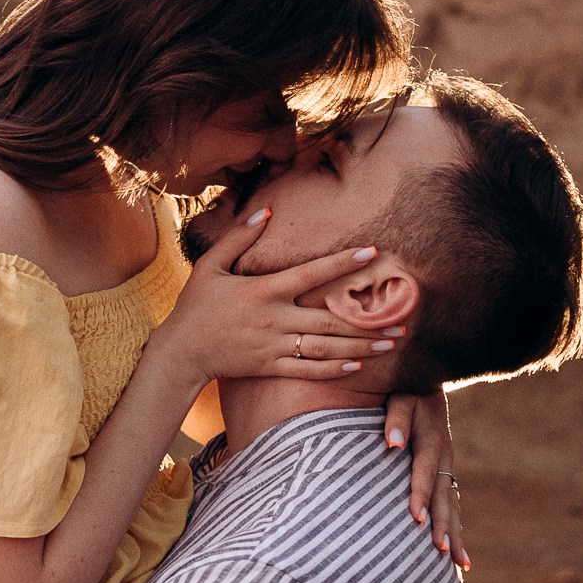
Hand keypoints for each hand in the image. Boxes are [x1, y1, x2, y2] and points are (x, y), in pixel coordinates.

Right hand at [154, 206, 394, 385]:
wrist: (180, 351)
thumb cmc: (196, 305)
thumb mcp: (210, 265)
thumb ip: (239, 237)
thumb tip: (267, 211)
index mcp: (262, 290)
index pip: (310, 274)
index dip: (342, 262)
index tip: (372, 253)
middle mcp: (273, 319)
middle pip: (328, 318)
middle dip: (367, 319)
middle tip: (402, 318)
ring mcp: (273, 346)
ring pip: (325, 347)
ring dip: (360, 346)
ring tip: (391, 343)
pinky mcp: (270, 368)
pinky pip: (307, 370)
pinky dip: (333, 369)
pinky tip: (358, 366)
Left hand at [386, 390, 466, 568]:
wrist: (428, 383)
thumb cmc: (407, 392)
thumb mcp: (400, 398)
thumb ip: (396, 418)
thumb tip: (392, 444)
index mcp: (433, 442)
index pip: (425, 473)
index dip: (420, 495)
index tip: (415, 519)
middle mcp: (445, 459)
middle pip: (445, 497)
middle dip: (443, 526)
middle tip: (442, 553)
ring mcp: (448, 468)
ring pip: (452, 506)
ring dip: (454, 533)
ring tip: (459, 563)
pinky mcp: (446, 474)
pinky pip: (451, 505)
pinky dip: (454, 528)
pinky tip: (456, 553)